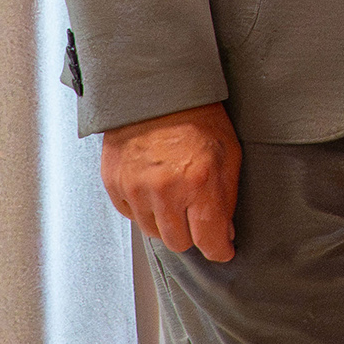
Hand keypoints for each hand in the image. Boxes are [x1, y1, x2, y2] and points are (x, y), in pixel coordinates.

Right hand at [100, 102, 242, 260]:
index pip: (209, 239)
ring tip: (176, 196)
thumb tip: (225, 232)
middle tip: (198, 214)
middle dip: (193, 233)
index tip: (222, 249)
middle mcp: (165, 191)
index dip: (219, 249)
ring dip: (167, 223)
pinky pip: (132, 216)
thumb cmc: (197, 118)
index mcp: (199, 182)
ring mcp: (135, 190)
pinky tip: (155, 188)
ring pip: (154, 233)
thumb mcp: (229, 153)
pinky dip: (145, 210)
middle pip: (179, 242)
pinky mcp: (115, 187)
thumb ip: (227, 196)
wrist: (155, 94)